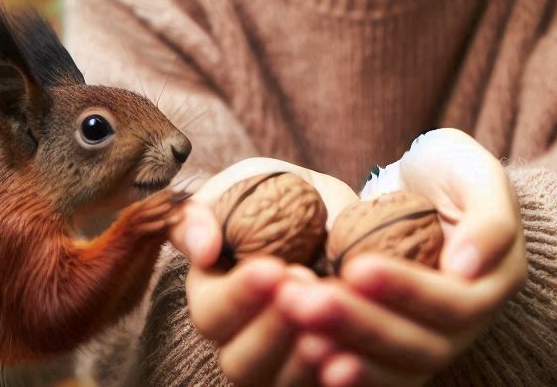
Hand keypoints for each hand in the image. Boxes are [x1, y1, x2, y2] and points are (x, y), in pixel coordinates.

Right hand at [168, 157, 358, 386]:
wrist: (329, 204)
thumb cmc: (273, 191)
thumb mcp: (238, 188)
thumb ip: (205, 214)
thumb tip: (203, 250)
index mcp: (212, 296)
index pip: (211, 313)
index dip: (240, 296)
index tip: (274, 268)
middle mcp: (238, 340)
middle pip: (240, 361)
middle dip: (274, 328)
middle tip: (307, 290)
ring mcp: (277, 363)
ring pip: (278, 383)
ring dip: (301, 359)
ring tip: (331, 327)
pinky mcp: (314, 372)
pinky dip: (335, 375)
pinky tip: (353, 354)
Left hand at [273, 129, 525, 385]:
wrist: (427, 184)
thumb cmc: (454, 169)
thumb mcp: (479, 174)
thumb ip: (489, 219)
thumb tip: (466, 270)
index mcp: (496, 283)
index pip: (455, 304)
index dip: (408, 291)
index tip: (356, 268)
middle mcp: (468, 324)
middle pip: (421, 347)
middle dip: (361, 326)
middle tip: (305, 303)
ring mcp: (434, 340)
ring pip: (396, 367)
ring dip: (345, 349)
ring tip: (298, 331)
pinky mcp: (398, 348)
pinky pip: (376, 370)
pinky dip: (343, 366)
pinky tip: (305, 352)